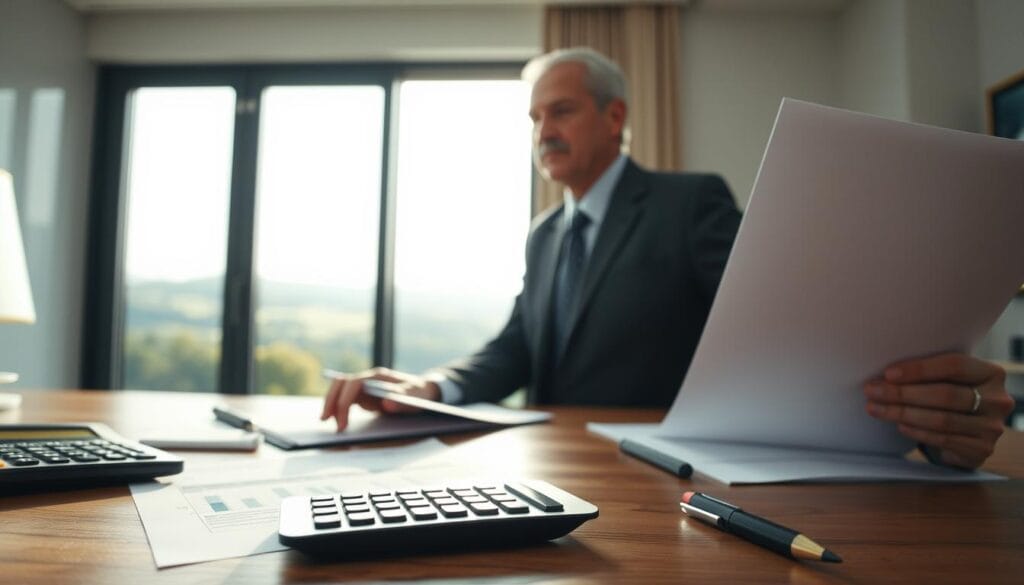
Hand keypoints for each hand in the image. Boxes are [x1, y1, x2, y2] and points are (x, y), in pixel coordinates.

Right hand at [320, 367, 440, 431]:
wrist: (425, 392)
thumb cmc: (420, 394)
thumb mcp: (417, 398)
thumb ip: (404, 400)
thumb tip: (386, 403)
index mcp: (379, 377)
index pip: (353, 384)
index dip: (344, 402)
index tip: (342, 423)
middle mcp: (368, 380)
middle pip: (340, 384)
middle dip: (330, 401)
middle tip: (324, 420)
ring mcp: (365, 388)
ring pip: (340, 391)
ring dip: (332, 405)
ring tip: (328, 424)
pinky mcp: (364, 397)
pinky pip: (346, 400)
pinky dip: (339, 410)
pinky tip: (338, 424)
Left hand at [863, 353, 1014, 468]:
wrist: (969, 431)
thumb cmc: (951, 396)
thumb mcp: (948, 379)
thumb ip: (929, 373)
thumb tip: (884, 375)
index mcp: (991, 373)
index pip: (954, 365)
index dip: (919, 369)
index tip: (888, 373)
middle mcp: (998, 400)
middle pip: (945, 394)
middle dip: (903, 393)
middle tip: (872, 391)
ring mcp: (991, 427)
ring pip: (941, 419)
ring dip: (902, 413)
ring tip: (875, 408)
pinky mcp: (981, 449)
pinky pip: (943, 439)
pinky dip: (917, 432)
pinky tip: (898, 425)